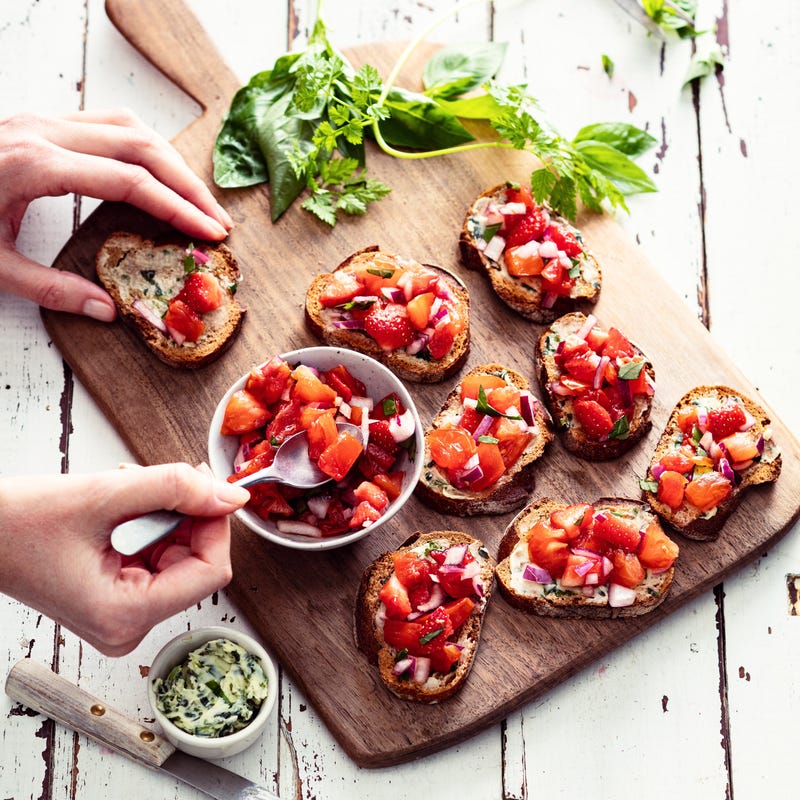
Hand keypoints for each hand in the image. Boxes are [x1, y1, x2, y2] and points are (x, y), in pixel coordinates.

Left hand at [0, 110, 232, 319]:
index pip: (130, 180)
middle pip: (141, 144)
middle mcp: (42, 131)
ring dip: (170, 160)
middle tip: (216, 220)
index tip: (211, 232)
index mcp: (33, 165)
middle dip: (187, 183)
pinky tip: (155, 174)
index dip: (178, 207)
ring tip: (195, 199)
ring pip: (128, 125)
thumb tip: (106, 312)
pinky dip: (143, 147)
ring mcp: (40, 120)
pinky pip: (108, 123)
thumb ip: (51, 288)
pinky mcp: (39, 121)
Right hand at [0, 463, 249, 655]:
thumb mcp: (104, 494)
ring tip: (130, 492)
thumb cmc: (17, 524)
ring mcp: (123, 616)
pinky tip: (125, 507)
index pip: (212, 572)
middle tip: (161, 480)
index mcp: (125, 615)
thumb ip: (175, 489)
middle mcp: (127, 626)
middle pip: (198, 564)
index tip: (208, 486)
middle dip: (188, 516)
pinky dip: (152, 527)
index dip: (217, 524)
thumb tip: (229, 496)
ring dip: (167, 517)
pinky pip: (158, 560)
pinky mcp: (117, 601)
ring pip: (180, 558)